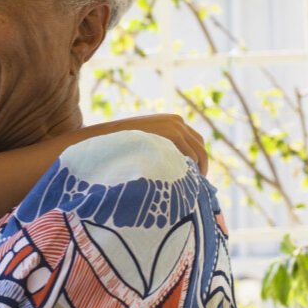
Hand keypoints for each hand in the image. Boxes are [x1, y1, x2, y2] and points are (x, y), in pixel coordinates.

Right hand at [79, 114, 207, 173]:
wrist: (106, 139)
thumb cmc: (122, 146)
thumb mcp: (147, 142)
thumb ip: (162, 146)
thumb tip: (177, 167)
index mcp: (173, 121)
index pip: (196, 141)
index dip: (199, 160)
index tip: (195, 176)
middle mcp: (177, 121)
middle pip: (200, 147)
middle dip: (201, 166)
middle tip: (197, 184)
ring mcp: (175, 126)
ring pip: (197, 153)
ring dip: (196, 170)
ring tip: (190, 187)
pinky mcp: (171, 133)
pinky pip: (190, 155)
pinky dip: (190, 168)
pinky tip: (182, 181)